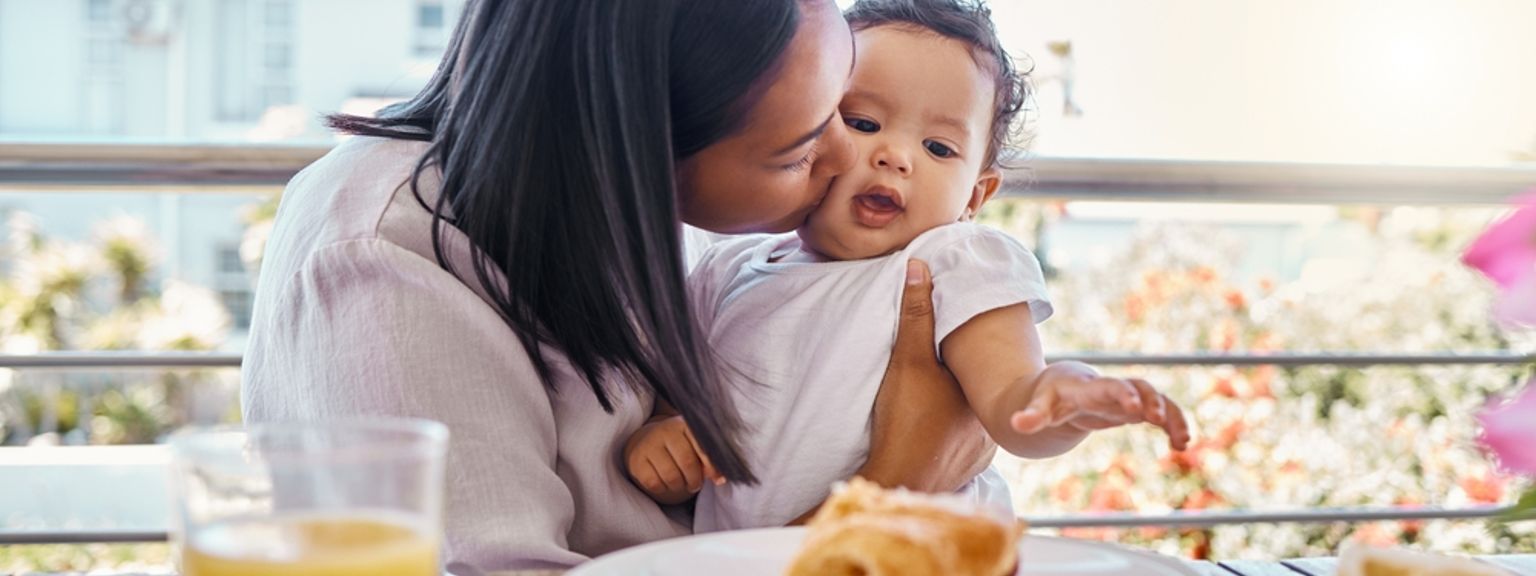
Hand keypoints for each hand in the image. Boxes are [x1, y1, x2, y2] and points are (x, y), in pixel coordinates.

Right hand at [624, 415, 722, 504]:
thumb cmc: (678, 446)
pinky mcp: (636, 460)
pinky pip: (655, 484)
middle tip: (695, 485)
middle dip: (695, 480)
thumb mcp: (694, 446)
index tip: (718, 479)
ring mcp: (648, 444)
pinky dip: (663, 489)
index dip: (713, 466)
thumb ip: (709, 459)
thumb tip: (720, 479)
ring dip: (680, 487)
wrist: (645, 441)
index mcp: (684, 424)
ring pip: (671, 476)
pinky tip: (665, 483)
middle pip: (688, 463)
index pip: (703, 446)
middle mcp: (665, 431)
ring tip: (681, 483)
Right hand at [862, 259, 995, 491]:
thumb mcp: (907, 360)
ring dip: (957, 411)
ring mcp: (983, 449)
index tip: (954, 344)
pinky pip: (965, 444)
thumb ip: (915, 315)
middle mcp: (992, 420)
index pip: (983, 363)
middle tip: (939, 375)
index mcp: (984, 390)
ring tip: (933, 403)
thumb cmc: (906, 419)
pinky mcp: (969, 468)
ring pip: (972, 418)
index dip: (968, 352)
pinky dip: (952, 437)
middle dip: (960, 382)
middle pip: (977, 390)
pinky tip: (933, 431)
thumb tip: (920, 267)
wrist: (898, 479)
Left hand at [1010, 361, 1191, 450]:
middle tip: (1158, 419)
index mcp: (1088, 387)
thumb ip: (1031, 415)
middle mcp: (1113, 388)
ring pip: (1156, 398)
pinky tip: (1180, 445)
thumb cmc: (1050, 395)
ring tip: (1182, 441)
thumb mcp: (1039, 405)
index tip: (1136, 407)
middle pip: (1138, 386)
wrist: (1063, 383)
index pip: (1108, 387)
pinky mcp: (1136, 407)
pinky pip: (1160, 412)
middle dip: (1151, 400)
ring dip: (1170, 415)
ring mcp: (1127, 396)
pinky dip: (1172, 424)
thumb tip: (1016, 425)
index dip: (1122, 394)